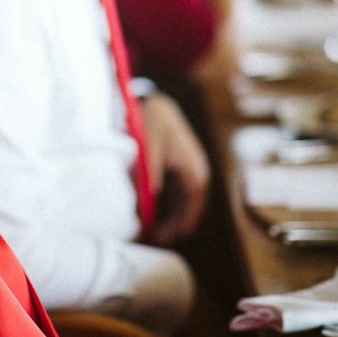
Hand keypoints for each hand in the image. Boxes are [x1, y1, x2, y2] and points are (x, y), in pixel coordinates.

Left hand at [140, 92, 208, 244]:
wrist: (147, 98)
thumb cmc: (148, 118)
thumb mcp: (147, 146)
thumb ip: (148, 176)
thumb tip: (146, 209)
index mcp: (193, 168)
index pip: (191, 206)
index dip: (177, 225)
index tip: (160, 237)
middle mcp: (193, 170)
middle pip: (185, 207)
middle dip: (169, 224)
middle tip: (148, 237)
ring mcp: (184, 168)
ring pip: (178, 201)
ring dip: (164, 215)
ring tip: (144, 228)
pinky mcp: (173, 165)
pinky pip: (171, 191)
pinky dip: (160, 203)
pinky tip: (144, 210)